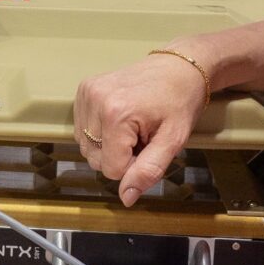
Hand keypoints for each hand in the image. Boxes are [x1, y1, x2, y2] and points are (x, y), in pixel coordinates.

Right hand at [74, 51, 211, 203]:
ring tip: (133, 126)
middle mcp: (95, 100)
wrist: (179, 67)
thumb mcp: (173, 140)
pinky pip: (83, 129)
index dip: (133, 165)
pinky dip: (100, 132)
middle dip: (120, 155)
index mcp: (116, 114)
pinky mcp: (84, 89)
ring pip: (87, 146)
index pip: (111, 169)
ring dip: (109, 145)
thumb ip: (148, 171)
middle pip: (96, 159)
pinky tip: (120, 119)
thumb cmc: (180, 101)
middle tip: (143, 135)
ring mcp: (87, 93)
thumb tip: (126, 197)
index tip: (150, 145)